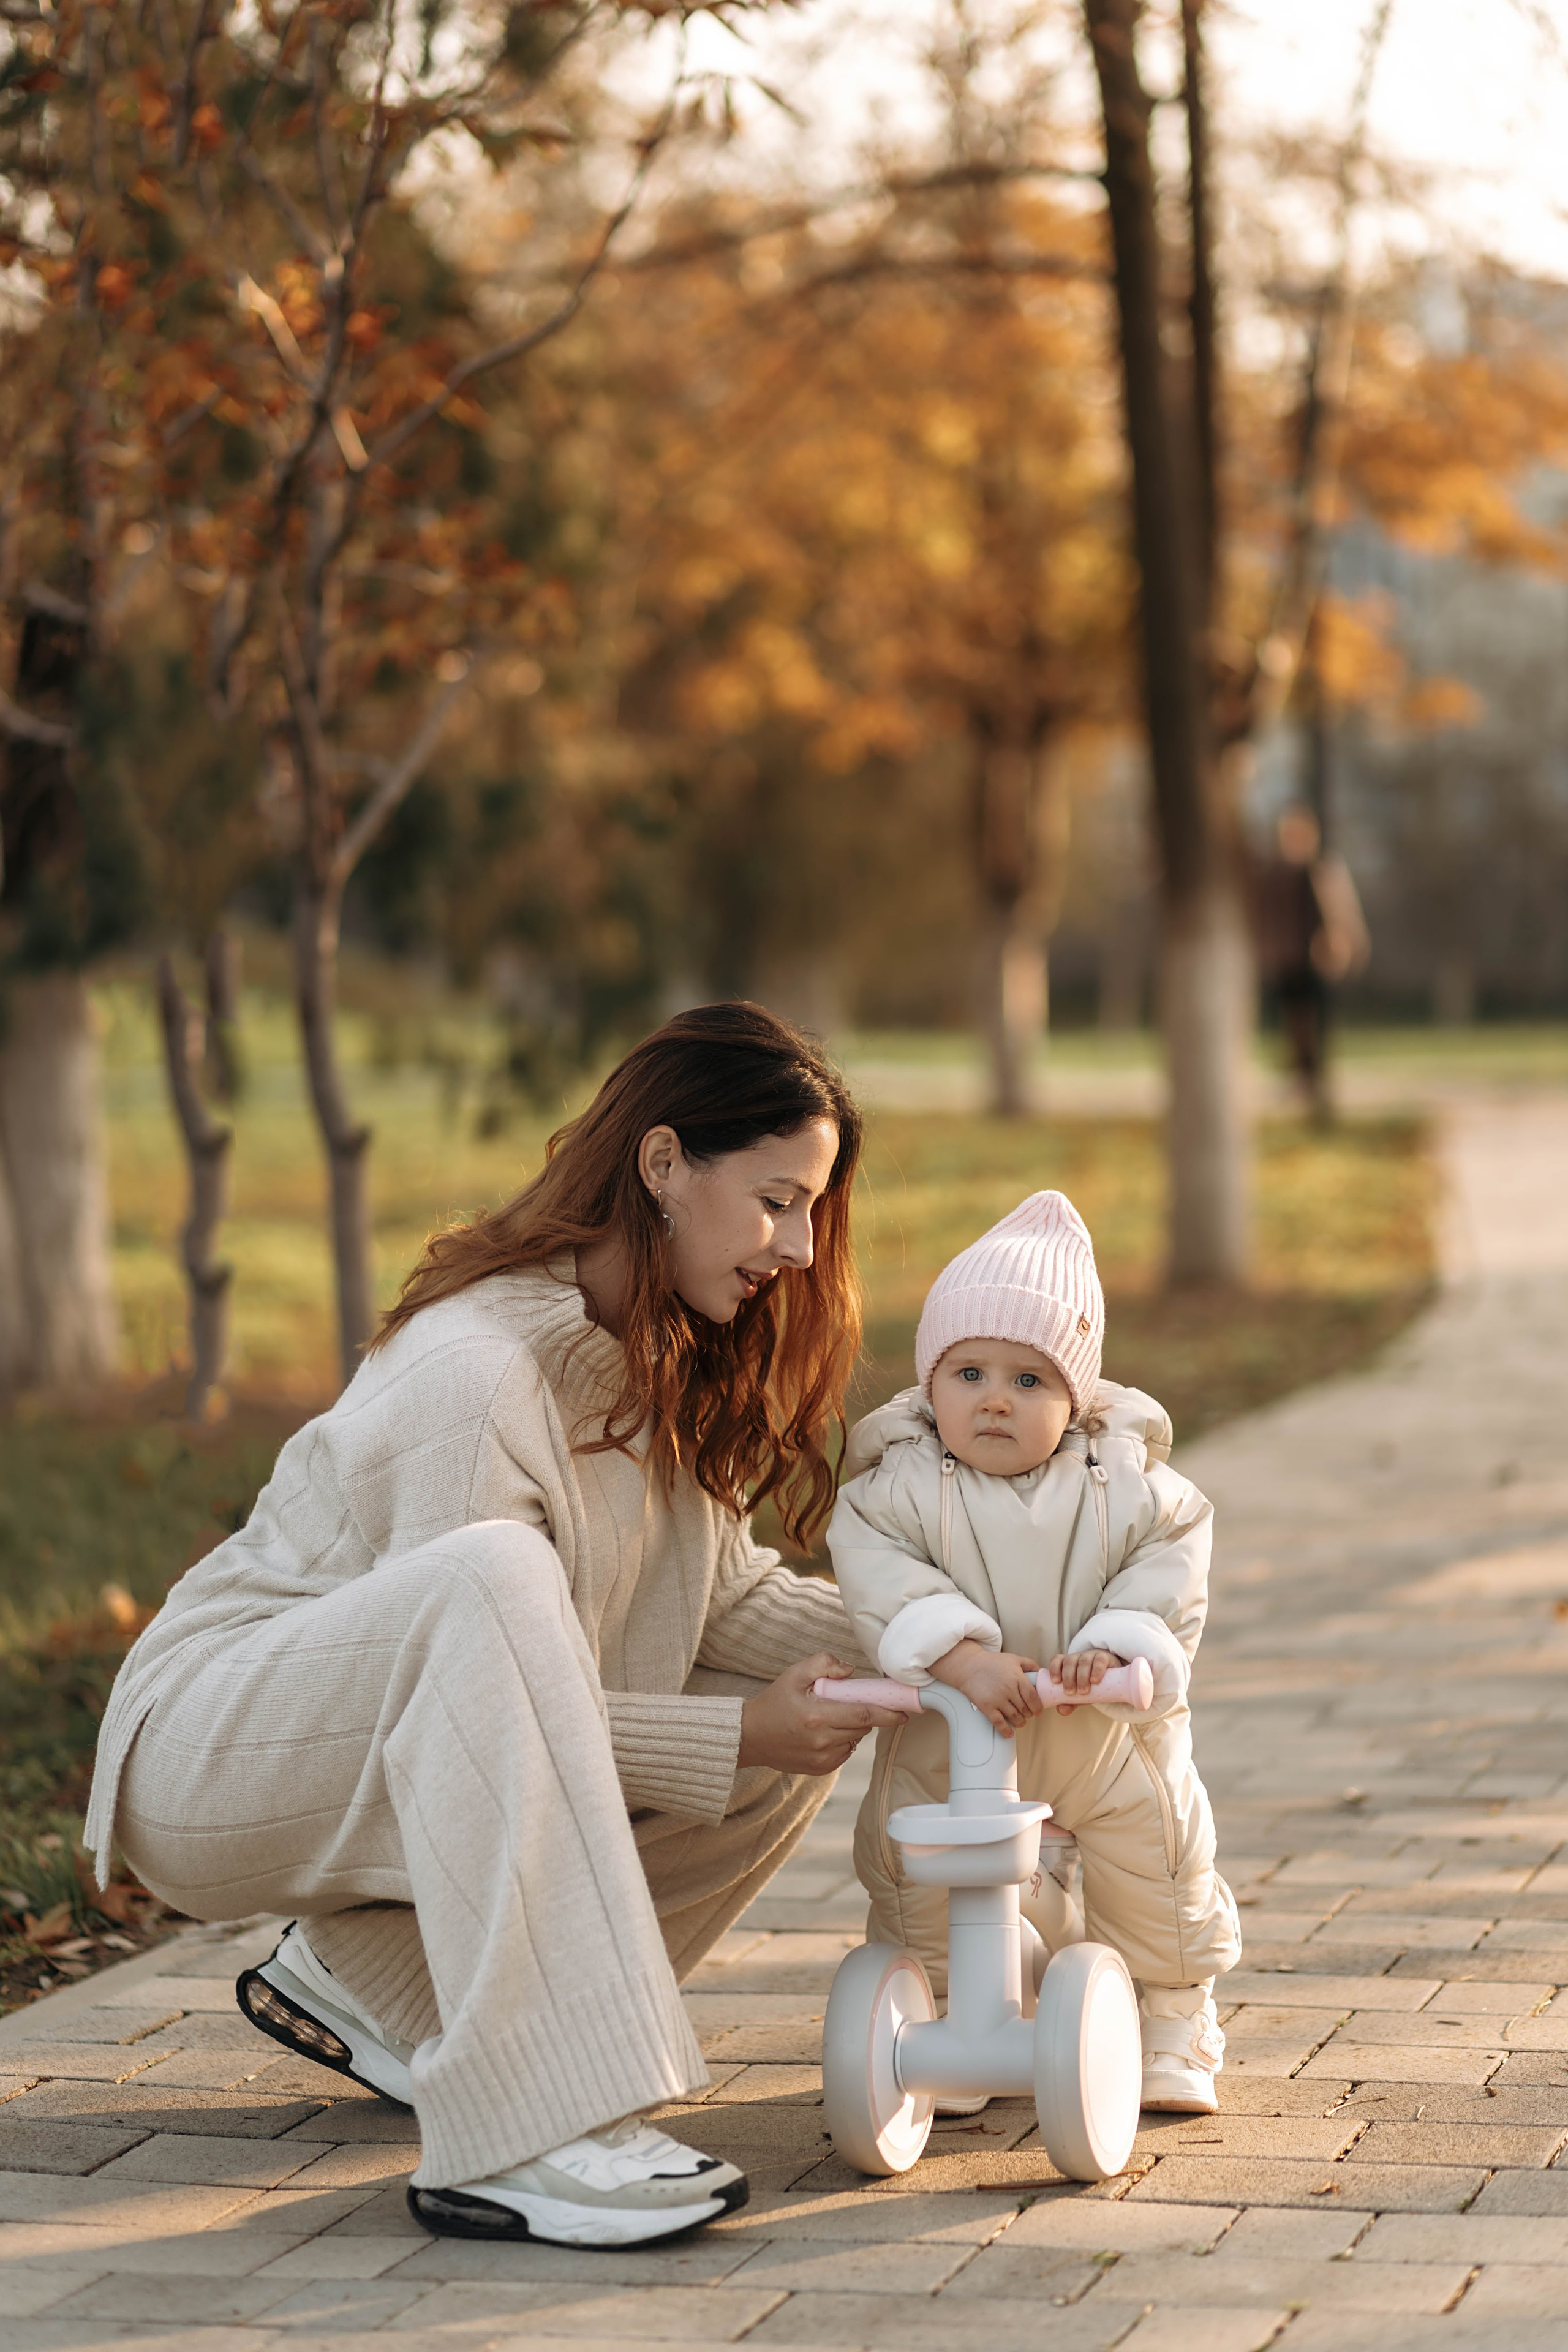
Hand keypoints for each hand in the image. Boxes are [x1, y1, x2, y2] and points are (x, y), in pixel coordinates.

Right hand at [737, 1653, 904, 1776]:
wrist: (750, 1736)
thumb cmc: (773, 1703)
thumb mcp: (794, 1674)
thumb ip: (824, 1663)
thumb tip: (850, 1670)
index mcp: (817, 1717)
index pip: (864, 1714)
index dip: (888, 1713)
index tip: (905, 1711)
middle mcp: (822, 1741)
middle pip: (863, 1728)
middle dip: (868, 1715)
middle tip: (857, 1702)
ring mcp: (822, 1759)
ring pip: (855, 1741)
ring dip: (853, 1728)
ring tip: (832, 1716)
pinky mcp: (820, 1770)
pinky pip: (844, 1753)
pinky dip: (843, 1741)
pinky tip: (825, 1732)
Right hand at [931, 1639, 1043, 1731]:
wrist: (969, 1666)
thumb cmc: (991, 1662)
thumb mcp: (1013, 1658)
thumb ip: (1029, 1664)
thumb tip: (1041, 1672)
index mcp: (1017, 1677)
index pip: (1032, 1697)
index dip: (1037, 1707)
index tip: (1038, 1711)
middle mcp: (1008, 1689)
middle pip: (1024, 1709)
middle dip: (1028, 1714)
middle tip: (1028, 1714)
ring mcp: (997, 1699)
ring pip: (1014, 1717)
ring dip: (1020, 1722)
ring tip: (1020, 1721)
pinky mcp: (986, 1706)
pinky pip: (999, 1723)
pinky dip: (1006, 1730)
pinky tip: (1009, 1733)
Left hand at [1045, 1647, 1125, 1714]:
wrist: (1114, 1680)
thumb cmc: (1092, 1686)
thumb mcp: (1080, 1695)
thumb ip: (1070, 1702)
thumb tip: (1061, 1710)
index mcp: (1069, 1664)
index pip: (1058, 1660)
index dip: (1054, 1668)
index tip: (1055, 1681)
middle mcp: (1078, 1658)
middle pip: (1069, 1661)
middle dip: (1068, 1677)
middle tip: (1070, 1692)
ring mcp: (1092, 1656)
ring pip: (1083, 1661)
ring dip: (1081, 1676)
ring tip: (1083, 1691)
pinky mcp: (1105, 1658)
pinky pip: (1099, 1660)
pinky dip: (1096, 1670)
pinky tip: (1095, 1681)